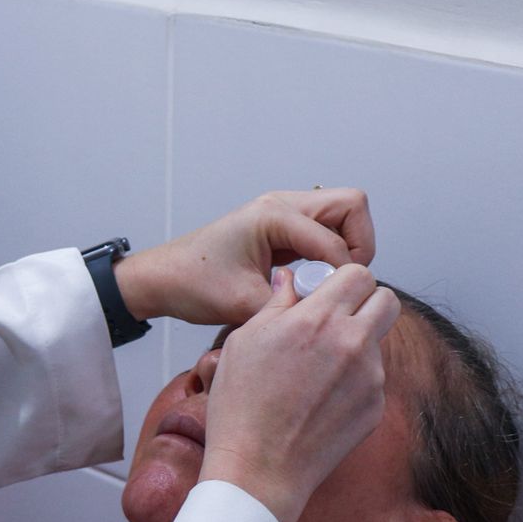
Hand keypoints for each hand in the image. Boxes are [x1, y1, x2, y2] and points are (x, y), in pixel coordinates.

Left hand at [114, 188, 375, 325]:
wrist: (163, 279)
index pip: (336, 238)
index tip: (329, 300)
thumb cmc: (193, 284)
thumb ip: (290, 307)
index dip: (343, 272)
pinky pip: (325, 231)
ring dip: (347, 247)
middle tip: (341, 281)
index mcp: (273, 215)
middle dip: (359, 244)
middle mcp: (282, 205)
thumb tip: (327, 316)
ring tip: (327, 284)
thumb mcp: (243, 305)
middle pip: (352, 206)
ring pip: (343, 216)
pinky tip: (311, 282)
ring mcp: (284, 213)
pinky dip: (330, 254)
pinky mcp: (283, 229)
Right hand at [198, 263, 401, 521]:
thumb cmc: (242, 407)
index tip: (327, 293)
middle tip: (339, 319)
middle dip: (366, 303)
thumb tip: (290, 281)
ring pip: (378, 341)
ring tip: (319, 369)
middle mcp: (351, 343)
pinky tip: (321, 399)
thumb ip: (276, 303)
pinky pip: (374, 379)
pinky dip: (354, 381)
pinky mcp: (375, 407)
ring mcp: (370, 377)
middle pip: (387, 300)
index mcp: (318, 319)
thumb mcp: (244, 342)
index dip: (343, 280)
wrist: (258, 469)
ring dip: (358, 343)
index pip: (358, 273)